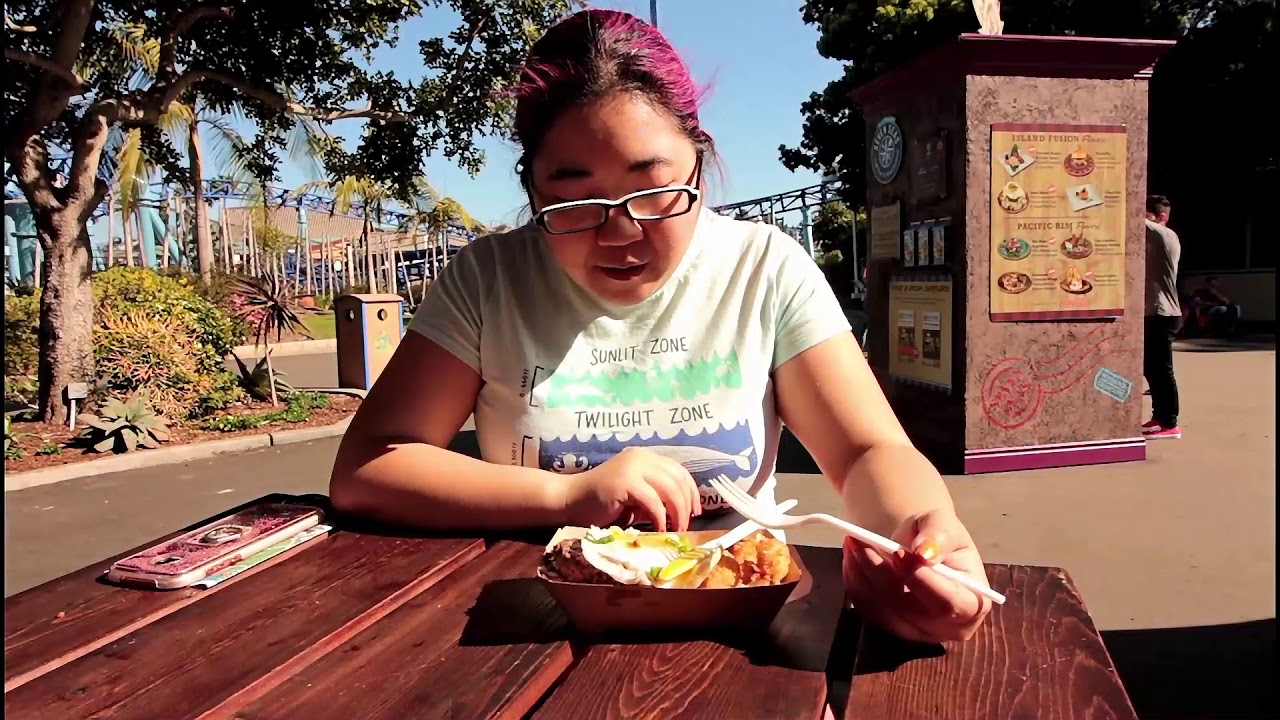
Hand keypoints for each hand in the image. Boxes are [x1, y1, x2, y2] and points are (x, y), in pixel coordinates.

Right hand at [558, 447, 701, 530]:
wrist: (569, 500)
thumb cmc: (600, 503)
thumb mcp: (635, 496)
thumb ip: (655, 496)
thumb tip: (682, 511)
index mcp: (645, 457)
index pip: (678, 471)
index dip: (691, 492)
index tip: (695, 511)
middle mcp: (641, 457)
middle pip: (678, 479)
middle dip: (687, 505)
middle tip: (686, 525)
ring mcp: (632, 467)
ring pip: (670, 489)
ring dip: (677, 513)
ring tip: (676, 529)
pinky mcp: (625, 481)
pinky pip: (653, 501)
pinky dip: (660, 518)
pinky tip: (659, 530)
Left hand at [842, 508, 992, 643]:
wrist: (920, 547)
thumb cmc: (939, 537)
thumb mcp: (944, 524)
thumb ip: (939, 535)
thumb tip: (925, 553)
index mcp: (973, 603)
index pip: (949, 603)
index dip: (922, 581)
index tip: (898, 553)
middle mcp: (947, 627)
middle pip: (909, 609)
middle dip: (880, 572)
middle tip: (858, 539)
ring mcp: (916, 632)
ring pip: (882, 610)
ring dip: (861, 573)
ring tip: (853, 540)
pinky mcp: (890, 628)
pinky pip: (867, 609)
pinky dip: (855, 580)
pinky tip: (852, 556)